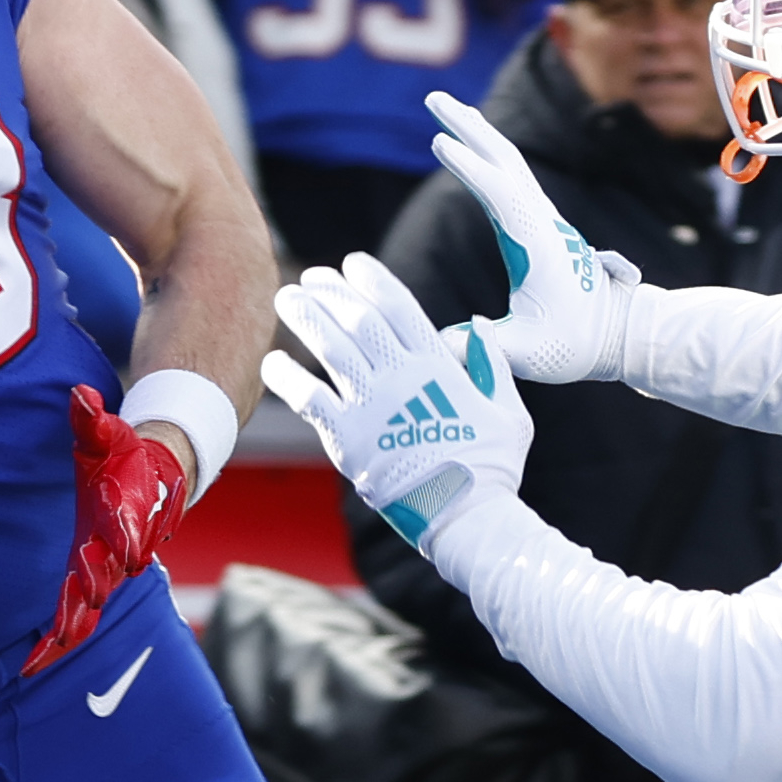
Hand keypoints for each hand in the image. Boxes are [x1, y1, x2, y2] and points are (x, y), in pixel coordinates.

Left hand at [23, 385, 192, 674]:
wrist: (150, 480)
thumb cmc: (123, 455)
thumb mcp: (108, 433)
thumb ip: (93, 419)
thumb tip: (80, 396)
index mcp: (122, 513)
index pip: (125, 528)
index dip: (122, 539)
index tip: (116, 554)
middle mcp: (117, 549)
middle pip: (107, 578)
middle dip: (89, 599)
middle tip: (68, 624)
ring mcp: (104, 569)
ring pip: (90, 609)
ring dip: (70, 631)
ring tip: (41, 660)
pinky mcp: (90, 581)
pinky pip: (76, 617)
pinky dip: (57, 641)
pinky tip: (31, 665)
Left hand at [262, 257, 529, 546]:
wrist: (466, 518)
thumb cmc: (492, 469)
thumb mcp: (509, 411)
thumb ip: (491, 365)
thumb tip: (480, 327)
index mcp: (439, 366)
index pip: (400, 306)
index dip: (374, 280)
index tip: (354, 263)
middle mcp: (402, 378)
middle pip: (359, 319)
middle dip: (333, 291)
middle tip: (313, 278)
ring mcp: (372, 407)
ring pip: (330, 348)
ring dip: (306, 318)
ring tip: (287, 299)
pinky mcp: (348, 439)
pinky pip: (308, 399)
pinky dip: (288, 378)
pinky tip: (272, 363)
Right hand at [428, 91, 640, 383]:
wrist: (618, 336)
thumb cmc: (576, 346)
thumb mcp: (529, 354)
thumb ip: (486, 347)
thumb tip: (439, 343)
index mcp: (538, 243)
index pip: (501, 194)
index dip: (470, 168)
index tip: (439, 141)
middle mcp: (543, 221)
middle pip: (505, 160)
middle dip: (469, 127)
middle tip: (432, 96)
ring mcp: (543, 220)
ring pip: (510, 164)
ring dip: (478, 134)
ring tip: (446, 109)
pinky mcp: (541, 225)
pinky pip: (511, 179)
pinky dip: (489, 155)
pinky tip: (474, 148)